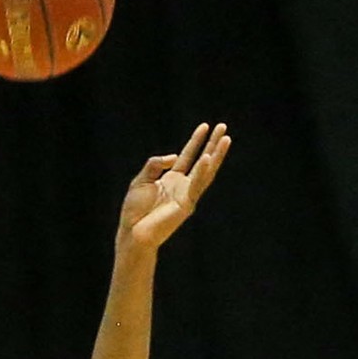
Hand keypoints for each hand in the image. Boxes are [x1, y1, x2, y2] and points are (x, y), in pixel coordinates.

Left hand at [116, 121, 231, 250]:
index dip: (196, 141)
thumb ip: (155, 164)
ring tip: (226, 139)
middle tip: (223, 126)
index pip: (188, 156)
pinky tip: (208, 158)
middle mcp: (183, 186)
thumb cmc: (134, 210)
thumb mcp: (141, 179)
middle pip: (202, 161)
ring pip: (206, 172)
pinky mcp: (187, 205)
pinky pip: (196, 185)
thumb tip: (174, 157)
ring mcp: (187, 195)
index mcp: (172, 180)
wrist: (132, 232)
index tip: (205, 126)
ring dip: (216, 155)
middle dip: (213, 144)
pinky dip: (202, 172)